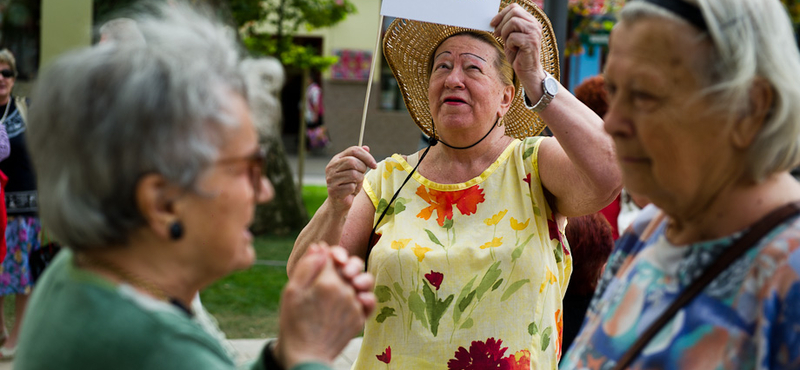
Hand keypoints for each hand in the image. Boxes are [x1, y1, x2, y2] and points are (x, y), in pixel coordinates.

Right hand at [276, 243, 375, 367]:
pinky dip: (363, 296)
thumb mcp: (291, 291)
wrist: (306, 355)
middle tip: (332, 271)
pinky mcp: (360, 318)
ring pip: (362, 282)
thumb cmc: (294, 323)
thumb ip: (307, 267)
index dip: (326, 254)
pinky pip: (368, 300)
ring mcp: (355, 306)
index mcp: (327, 282)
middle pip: (350, 267)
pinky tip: (354, 298)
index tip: (320, 260)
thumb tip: (320, 247)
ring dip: (356, 279)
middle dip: (342, 264)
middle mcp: (345, 291)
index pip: (332, 256)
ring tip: (346, 283)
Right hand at [325, 146, 376, 212]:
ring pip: (353, 174)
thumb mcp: (356, 170)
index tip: (374, 165)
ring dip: (359, 180)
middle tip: (362, 175)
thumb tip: (366, 147)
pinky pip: (351, 187)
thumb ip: (360, 159)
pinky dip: (355, 189)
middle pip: (353, 161)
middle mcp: (331, 167)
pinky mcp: (334, 190)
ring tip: (355, 184)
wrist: (339, 203)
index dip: (367, 156)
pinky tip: (350, 192)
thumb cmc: (348, 184)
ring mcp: (331, 179)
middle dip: (362, 169)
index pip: (353, 150)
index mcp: (336, 159)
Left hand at [490, 4, 546, 95]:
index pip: (515, 8)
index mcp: (531, 21)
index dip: (501, 14)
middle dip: (501, 23)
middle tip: (497, 34)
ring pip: (513, 22)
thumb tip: (494, 20)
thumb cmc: (518, 55)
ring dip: (505, 33)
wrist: (527, 71)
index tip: (493, 23)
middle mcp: (535, 25)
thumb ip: (506, 26)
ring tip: (508, 43)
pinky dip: (509, 44)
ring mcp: (534, 33)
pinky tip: (514, 50)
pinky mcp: (531, 42)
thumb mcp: (510, 37)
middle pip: (514, 12)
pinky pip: (512, 37)